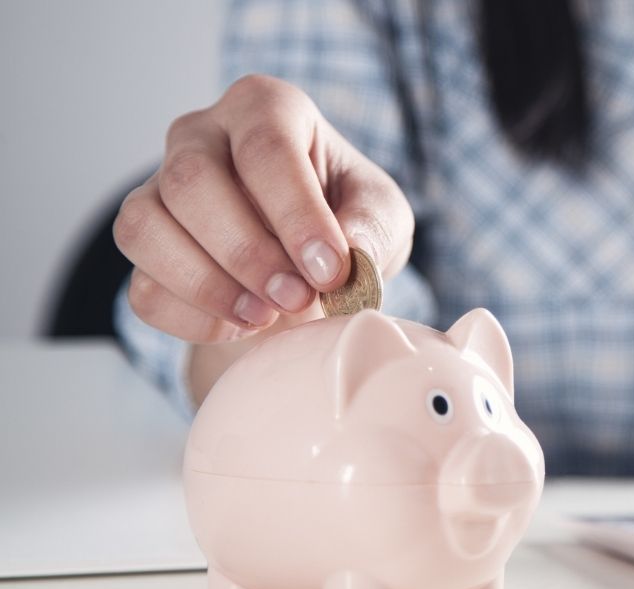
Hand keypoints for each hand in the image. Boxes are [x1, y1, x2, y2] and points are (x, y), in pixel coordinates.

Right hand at [114, 74, 413, 342]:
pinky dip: (192, 319)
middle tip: (297, 298)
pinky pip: (142, 288)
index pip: (265, 149)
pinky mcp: (144, 248)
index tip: (330, 271)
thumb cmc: (346, 219)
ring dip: (208, 286)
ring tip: (266, 316)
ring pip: (144, 228)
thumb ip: (373, 227)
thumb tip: (351, 252)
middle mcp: (199, 135)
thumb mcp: (381, 213)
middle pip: (191, 181)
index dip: (296, 215)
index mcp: (265, 108)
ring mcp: (158, 188)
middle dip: (247, 252)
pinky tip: (242, 325)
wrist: (309, 264)